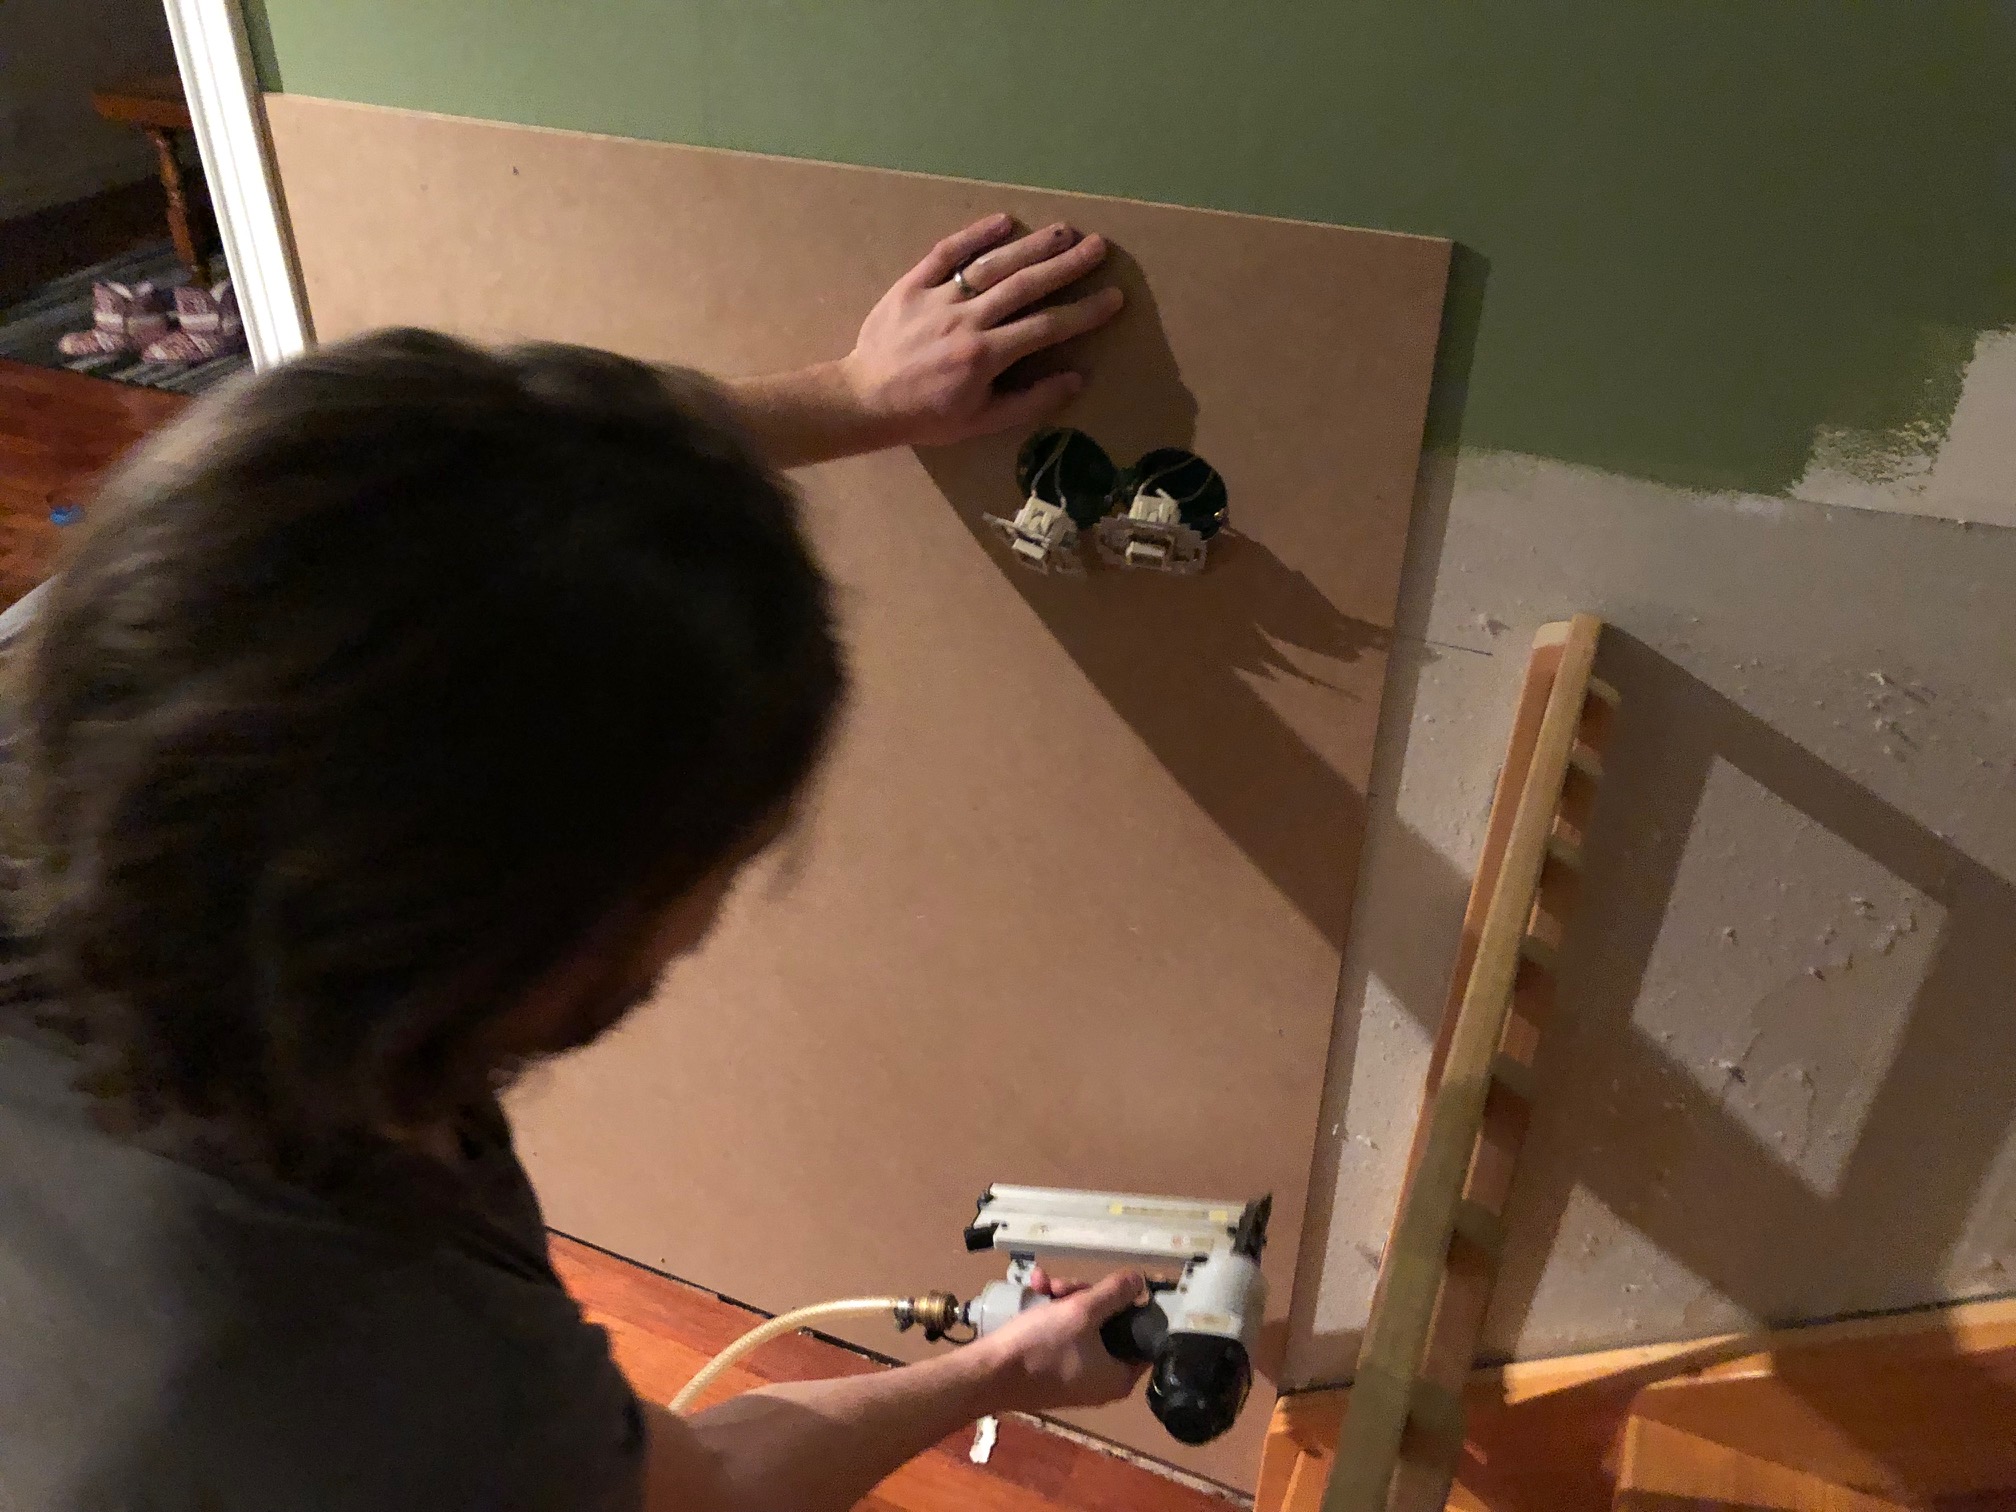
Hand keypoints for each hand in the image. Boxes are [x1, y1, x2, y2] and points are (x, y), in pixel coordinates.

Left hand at [839, 214, 1124, 448]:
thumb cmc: (927, 416)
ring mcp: (937, 299)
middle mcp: (965, 321)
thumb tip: (1076, 379)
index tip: (1114, 298)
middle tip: (1098, 247)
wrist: (865, 401)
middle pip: (1025, 286)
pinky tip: (1005, 222)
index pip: (1046, 327)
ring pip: (991, 265)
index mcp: (984, 357)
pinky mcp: (912, 285)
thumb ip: (1030, 401)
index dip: (1083, 312)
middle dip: (1066, 266)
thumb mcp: (982, 422)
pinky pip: (946, 254)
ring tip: (1064, 231)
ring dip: (1031, 245)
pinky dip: (975, 236)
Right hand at [972, 1268, 1147, 1413]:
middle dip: (1086, 1297)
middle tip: (1065, 1287)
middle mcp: (1102, 1380)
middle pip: (1110, 1326)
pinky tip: (1035, 1289)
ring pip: (1083, 1324)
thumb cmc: (1041, 1346)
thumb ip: (1115, 1293)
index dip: (1133, 1308)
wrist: (987, 1374)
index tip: (1118, 1286)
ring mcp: (1076, 1375)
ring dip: (1065, 1299)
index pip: (1143, 1338)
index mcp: (1119, 1377)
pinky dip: (1051, 1313)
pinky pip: (1063, 1334)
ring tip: (1044, 1284)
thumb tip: (1141, 1280)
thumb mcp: (1081, 1312)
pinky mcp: (1053, 1368)